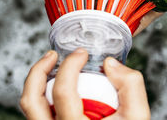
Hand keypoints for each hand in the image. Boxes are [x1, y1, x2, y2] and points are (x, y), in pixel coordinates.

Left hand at [20, 48, 149, 119]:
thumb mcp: (137, 116)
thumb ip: (130, 86)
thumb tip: (110, 65)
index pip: (62, 91)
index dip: (70, 64)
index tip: (81, 54)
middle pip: (31, 99)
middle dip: (39, 70)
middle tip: (53, 56)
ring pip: (30, 107)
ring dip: (37, 82)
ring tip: (50, 66)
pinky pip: (37, 113)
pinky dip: (43, 95)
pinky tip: (58, 86)